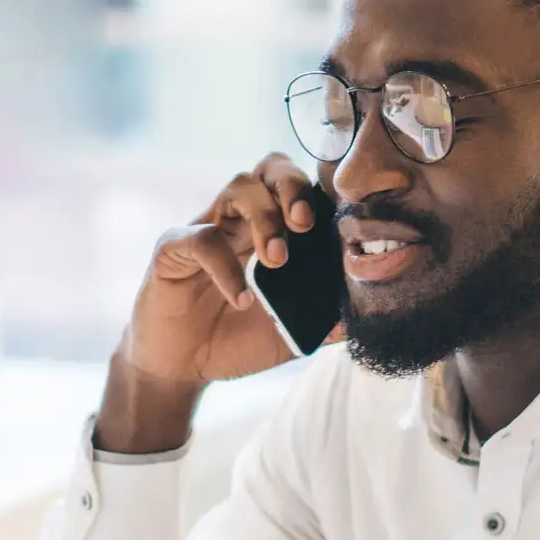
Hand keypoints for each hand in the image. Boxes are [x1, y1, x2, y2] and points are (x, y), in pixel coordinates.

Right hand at [96, 153, 332, 452]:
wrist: (181, 370)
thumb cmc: (235, 342)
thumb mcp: (291, 333)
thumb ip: (325, 320)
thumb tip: (367, 312)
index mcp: (269, 230)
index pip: (298, 187)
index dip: (320, 192)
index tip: (340, 224)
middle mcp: (238, 220)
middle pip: (269, 169)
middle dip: (293, 187)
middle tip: (305, 225)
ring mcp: (204, 229)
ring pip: (239, 187)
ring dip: (265, 217)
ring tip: (277, 261)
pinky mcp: (172, 250)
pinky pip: (201, 239)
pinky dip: (227, 267)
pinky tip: (241, 299)